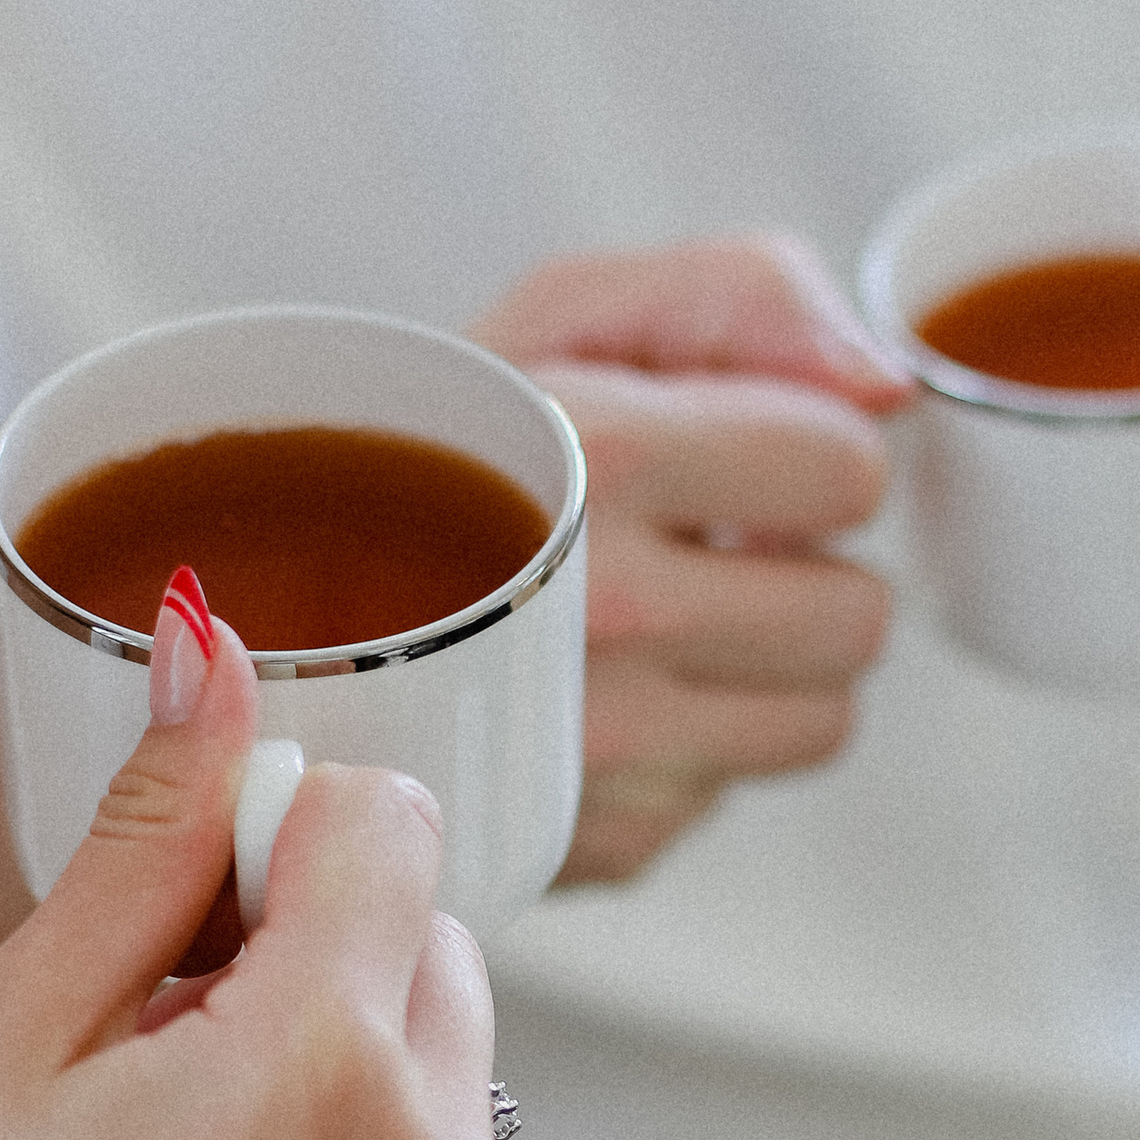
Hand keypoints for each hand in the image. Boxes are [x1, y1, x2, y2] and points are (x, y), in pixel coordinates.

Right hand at [0, 624, 541, 1139]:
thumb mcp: (19, 1026)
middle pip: (429, 930)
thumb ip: (151, 831)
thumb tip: (216, 643)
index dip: (276, 841)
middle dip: (317, 954)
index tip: (181, 924)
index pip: (384, 818)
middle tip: (167, 1064)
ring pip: (451, 1044)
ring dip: (355, 1058)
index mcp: (319, 1066)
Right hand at [478, 236, 912, 883]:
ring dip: (769, 670)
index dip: (807, 451)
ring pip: (821, 725)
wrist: (252, 609)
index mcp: (601, 463)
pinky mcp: (582, 843)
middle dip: (804, 571)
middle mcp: (602, 622)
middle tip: (711, 546)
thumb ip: (743, 296)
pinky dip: (682, 749)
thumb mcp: (564, 311)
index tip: (733, 455)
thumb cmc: (432, 441)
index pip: (847, 472)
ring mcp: (589, 753)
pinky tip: (596, 694)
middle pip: (861, 620)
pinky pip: (720, 797)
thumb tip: (887, 388)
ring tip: (668, 620)